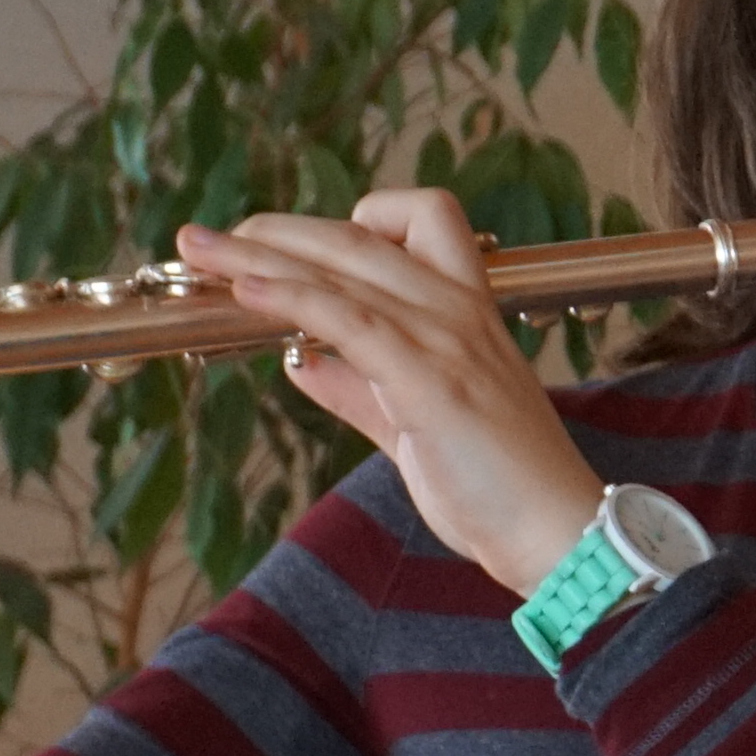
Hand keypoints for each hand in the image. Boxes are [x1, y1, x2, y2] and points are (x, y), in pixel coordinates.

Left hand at [178, 189, 606, 595]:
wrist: (556, 535)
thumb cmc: (499, 488)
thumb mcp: (414, 427)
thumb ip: (360, 390)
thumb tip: (304, 362)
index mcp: (466, 313)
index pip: (420, 222)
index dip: (357, 220)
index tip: (301, 248)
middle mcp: (458, 310)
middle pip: (357, 237)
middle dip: (275, 231)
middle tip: (209, 238)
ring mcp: (447, 339)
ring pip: (343, 269)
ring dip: (259, 254)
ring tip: (199, 248)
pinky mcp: (430, 379)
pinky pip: (349, 320)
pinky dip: (291, 297)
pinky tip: (243, 291)